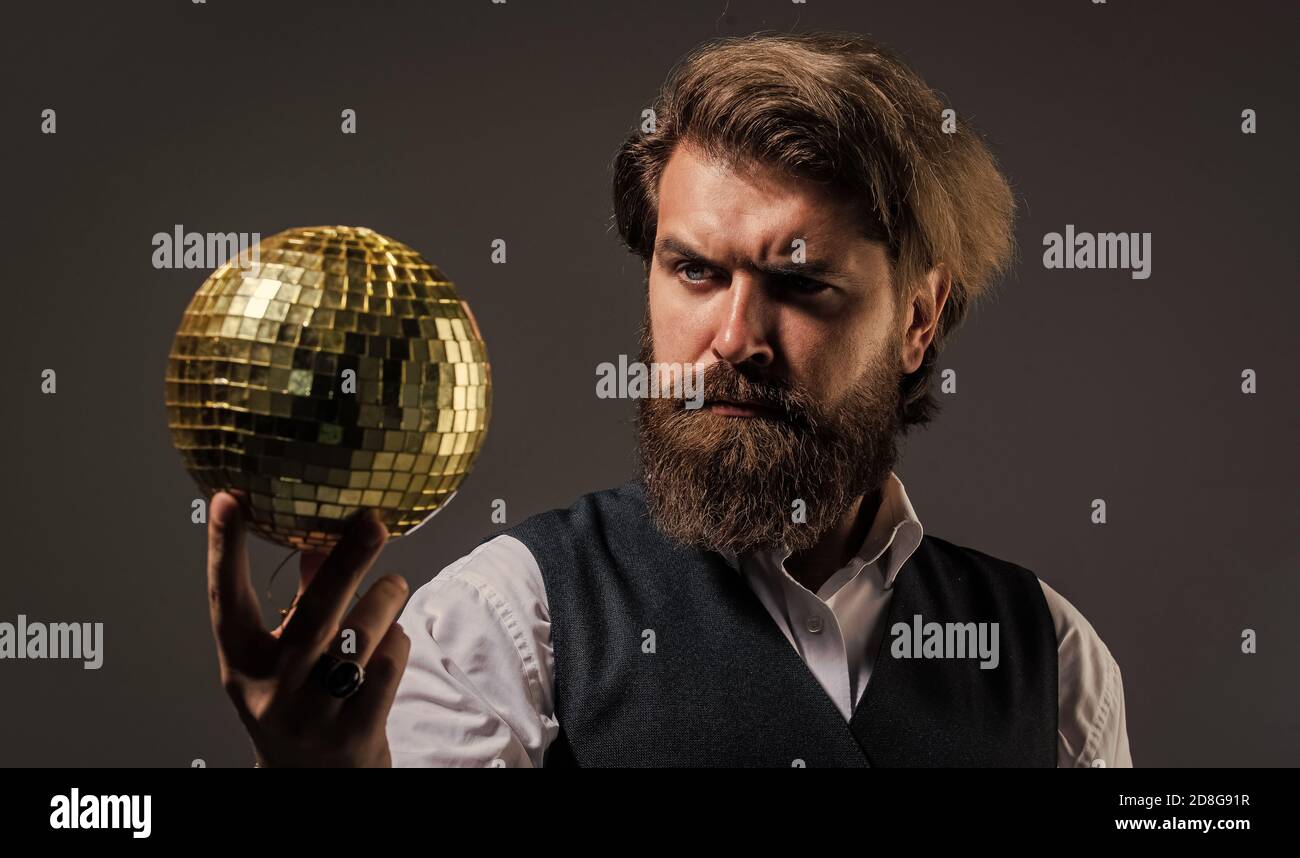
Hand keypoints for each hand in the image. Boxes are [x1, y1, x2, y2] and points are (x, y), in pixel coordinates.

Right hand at [205, 491, 410, 766]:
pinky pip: (387, 665)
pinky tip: (392, 642)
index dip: (224, 549)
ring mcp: (312, 714)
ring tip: (392, 586)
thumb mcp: (282, 659)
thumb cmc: (298, 707)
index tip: (227, 499)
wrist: (312, 785)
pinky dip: (397, 643)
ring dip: (385, 600)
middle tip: (373, 521)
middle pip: (314, 613)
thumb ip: (299, 602)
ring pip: (361, 636)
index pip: (225, 599)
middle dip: (347, 561)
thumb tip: (316, 545)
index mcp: (242, 665)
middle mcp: (270, 689)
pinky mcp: (354, 732)